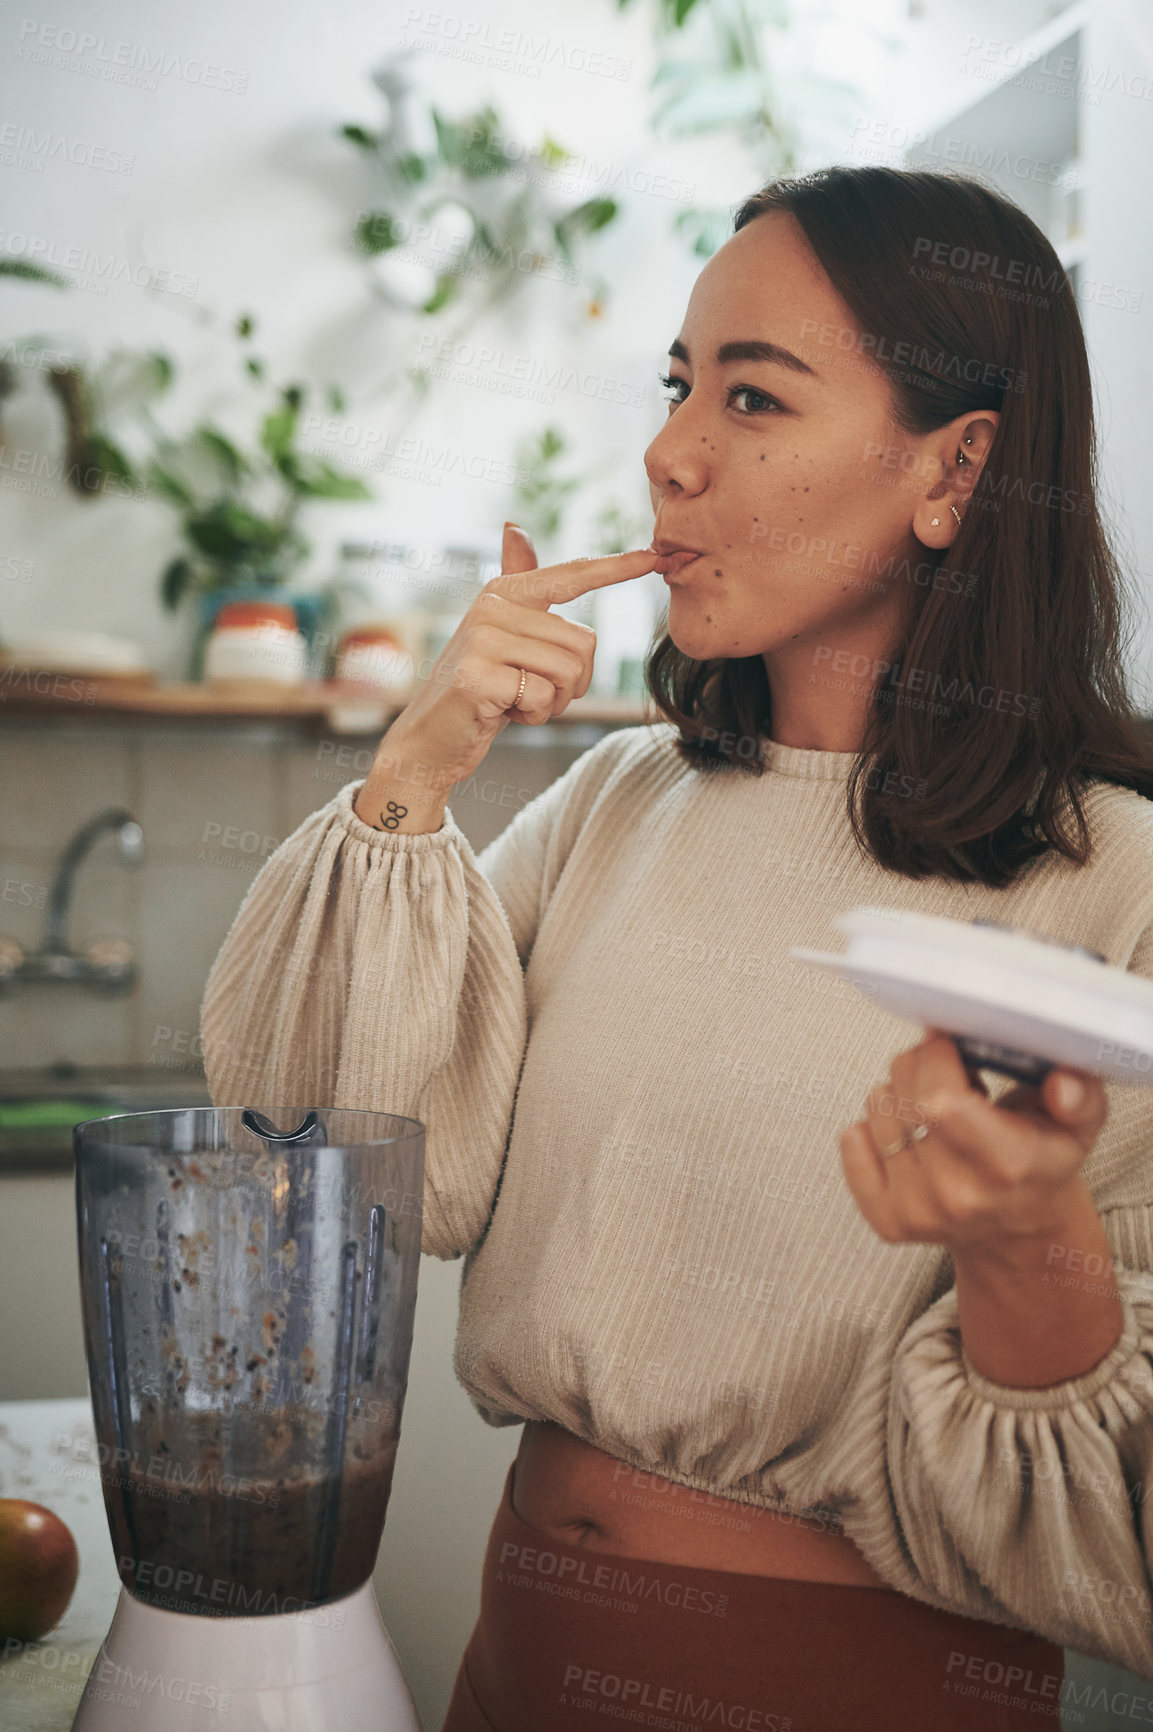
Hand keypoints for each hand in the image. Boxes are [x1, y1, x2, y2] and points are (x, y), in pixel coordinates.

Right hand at [383, 524, 655, 790]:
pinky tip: (504, 713)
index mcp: (504, 592)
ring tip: (517, 701)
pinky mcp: (478, 676)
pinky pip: (545, 696)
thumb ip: (517, 585)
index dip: (615, 568)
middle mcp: (492, 608)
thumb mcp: (503, 635)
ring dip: (554, 701)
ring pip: (568, 671)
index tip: (654, 557)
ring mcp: (482, 640)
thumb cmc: (479, 688)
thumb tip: (514, 527)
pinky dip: (535, 716)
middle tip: (533, 692)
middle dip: (572, 682)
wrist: (431, 738)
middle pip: (583, 642)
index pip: (570, 575)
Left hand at [839, 1030, 1109, 1249]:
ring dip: (899, 1092)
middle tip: (946, 1071)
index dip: (935, 1057)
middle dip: (919, 1064)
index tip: (948, 1042)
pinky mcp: (888, 1219)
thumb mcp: (1078, 1124)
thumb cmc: (1042, 1160)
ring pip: (878, 1108)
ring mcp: (918, 1211)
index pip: (939, 1099)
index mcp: (1008, 1165)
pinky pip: (850, 1142)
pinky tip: (907, 1131)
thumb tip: (1063, 1084)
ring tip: (935, 1109)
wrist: (1017, 1226)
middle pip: (905, 1096)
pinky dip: (871, 1124)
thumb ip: (1080, 1097)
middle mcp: (958, 1195)